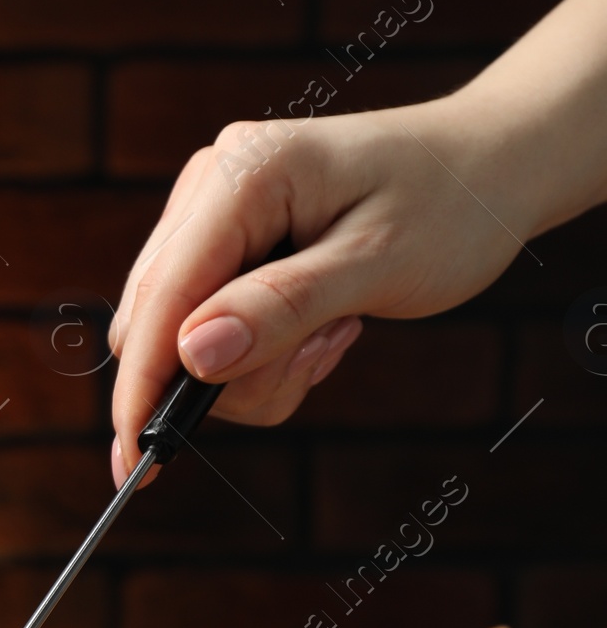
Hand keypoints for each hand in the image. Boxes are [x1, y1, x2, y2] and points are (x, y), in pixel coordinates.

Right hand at [107, 99, 537, 479]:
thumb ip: (282, 307)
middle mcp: (212, 185)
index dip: (143, 383)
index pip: (163, 294)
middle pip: (158, 321)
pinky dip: (264, 351)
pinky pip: (212, 327)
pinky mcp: (227, 242)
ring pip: (183, 336)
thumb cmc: (451, 204)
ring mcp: (214, 212)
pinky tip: (323, 323)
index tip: (139, 461)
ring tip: (335, 330)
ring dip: (258, 365)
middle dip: (228, 373)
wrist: (489, 166)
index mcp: (242, 174)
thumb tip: (193, 355)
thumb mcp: (378, 263)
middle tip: (322, 353)